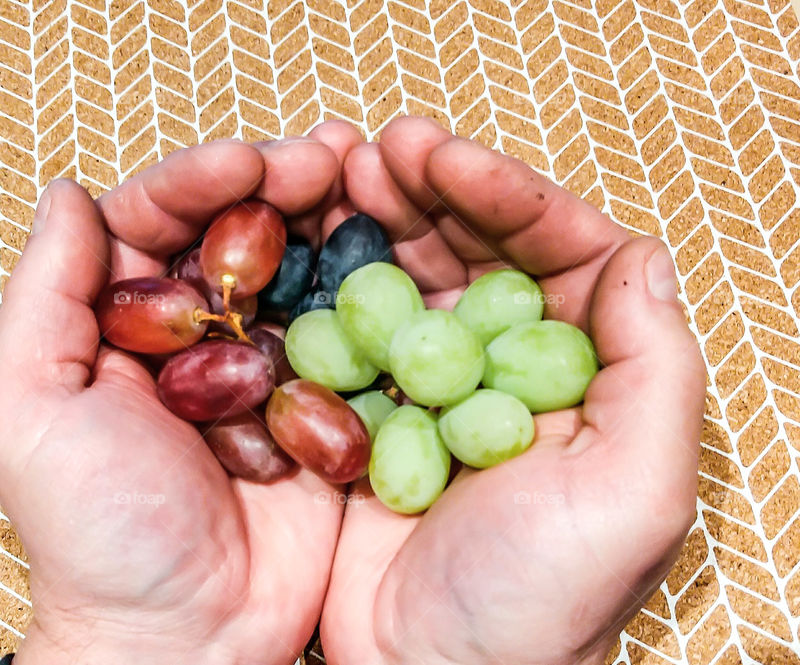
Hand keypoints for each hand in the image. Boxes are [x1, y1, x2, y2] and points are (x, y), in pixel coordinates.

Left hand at [0, 123, 362, 664]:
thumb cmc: (96, 534)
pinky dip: (373, 292)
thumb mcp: (32, 410)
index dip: (199, 181)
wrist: (185, 639)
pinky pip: (350, 337)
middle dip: (280, 185)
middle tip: (327, 156)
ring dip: (332, 220)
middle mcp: (196, 339)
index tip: (246, 162)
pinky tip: (400, 252)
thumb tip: (67, 195)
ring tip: (368, 172)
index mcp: (121, 327)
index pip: (157, 224)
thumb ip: (46, 298)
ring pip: (299, 273)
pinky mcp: (322, 408)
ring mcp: (265, 371)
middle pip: (238, 235)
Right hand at [321, 117, 706, 664]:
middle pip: (480, 252)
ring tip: (340, 170)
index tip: (448, 160)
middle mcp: (512, 369)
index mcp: (584, 375)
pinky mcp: (371, 409)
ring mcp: (436, 386)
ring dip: (380, 221)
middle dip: (434, 191)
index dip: (508, 197)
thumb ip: (653, 369)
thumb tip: (638, 253)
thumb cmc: (539, 602)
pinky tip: (306, 247)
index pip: (559, 254)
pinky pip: (354, 328)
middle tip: (383, 146)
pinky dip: (331, 284)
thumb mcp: (633, 494)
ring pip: (414, 277)